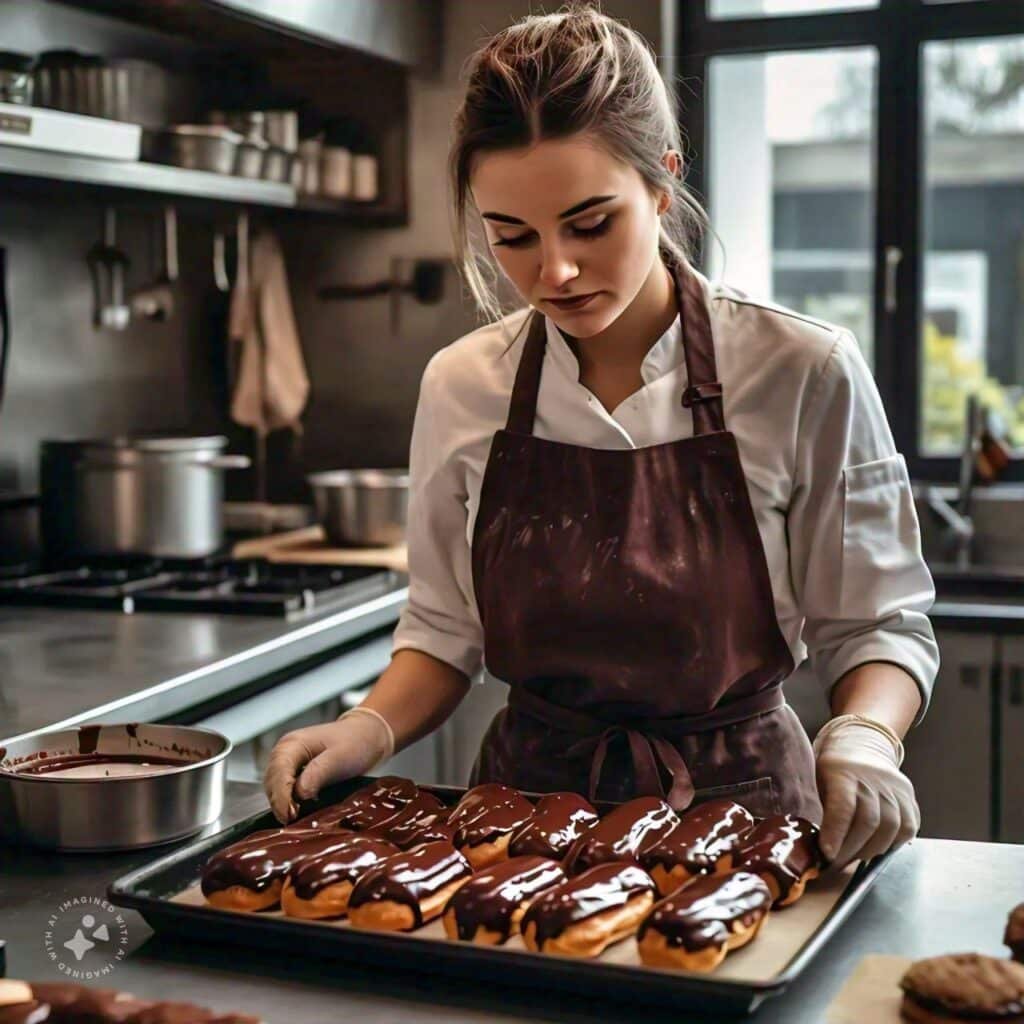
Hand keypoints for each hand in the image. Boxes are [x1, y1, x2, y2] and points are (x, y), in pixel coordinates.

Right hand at [263, 707, 393, 823]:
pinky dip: (287, 801)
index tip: (289, 815)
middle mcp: (285, 752)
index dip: (281, 796)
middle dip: (279, 803)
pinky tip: (298, 810)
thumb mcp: (340, 758)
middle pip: (271, 782)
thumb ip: (318, 773)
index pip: (278, 773)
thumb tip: (299, 794)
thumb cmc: (355, 743)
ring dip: (281, 804)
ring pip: (274, 788)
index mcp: (293, 744)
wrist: (366, 736)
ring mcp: (288, 761)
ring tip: (294, 818)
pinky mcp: (294, 771)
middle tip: (292, 821)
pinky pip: (283, 789)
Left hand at [813, 718, 919, 868]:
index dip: (836, 833)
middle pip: (869, 821)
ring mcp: (894, 787)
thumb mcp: (817, 779)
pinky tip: (876, 849)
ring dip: (871, 850)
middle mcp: (872, 778)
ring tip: (854, 858)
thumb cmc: (832, 769)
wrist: (861, 745)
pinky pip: (907, 828)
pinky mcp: (908, 797)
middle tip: (836, 864)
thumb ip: (821, 808)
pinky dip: (892, 844)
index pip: (843, 806)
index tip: (827, 854)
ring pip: (890, 827)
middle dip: (851, 850)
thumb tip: (817, 847)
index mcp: (843, 771)